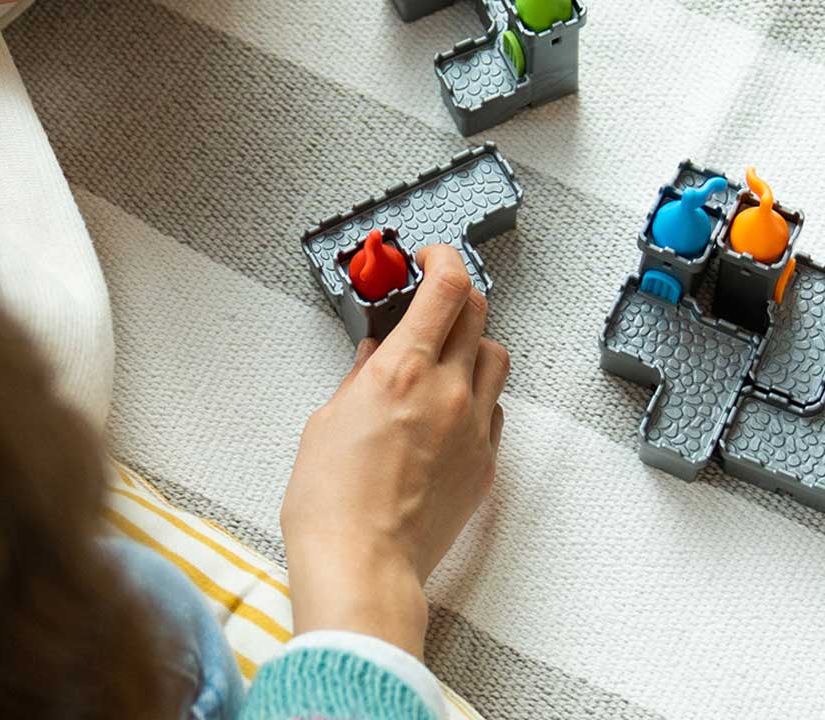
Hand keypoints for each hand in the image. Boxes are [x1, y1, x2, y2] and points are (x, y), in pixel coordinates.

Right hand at [280, 245, 509, 657]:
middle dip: (457, 294)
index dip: (443, 257)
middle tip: (434, 302)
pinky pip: (495, 409)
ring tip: (444, 360)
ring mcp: (473, 427)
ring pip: (496, 355)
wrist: (363, 568)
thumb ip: (359, 375)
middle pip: (478, 310)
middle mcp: (447, 390)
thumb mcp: (327, 420)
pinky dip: (477, 396)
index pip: (446, 285)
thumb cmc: (331, 503)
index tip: (430, 256)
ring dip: (473, 344)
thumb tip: (374, 351)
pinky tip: (448, 413)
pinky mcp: (485, 463)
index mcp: (402, 370)